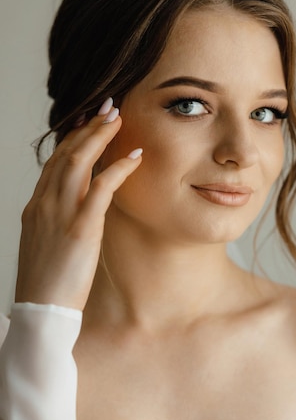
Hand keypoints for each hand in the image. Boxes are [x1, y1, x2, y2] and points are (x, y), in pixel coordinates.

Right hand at [14, 98, 141, 310]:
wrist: (41, 312)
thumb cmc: (49, 284)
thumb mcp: (48, 246)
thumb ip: (60, 223)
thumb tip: (79, 213)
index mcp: (35, 208)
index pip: (54, 163)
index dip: (72, 139)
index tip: (89, 123)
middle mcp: (44, 204)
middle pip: (65, 154)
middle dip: (87, 127)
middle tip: (107, 107)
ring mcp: (59, 214)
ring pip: (78, 162)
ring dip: (100, 136)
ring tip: (118, 118)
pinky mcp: (80, 228)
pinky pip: (101, 188)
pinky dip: (118, 168)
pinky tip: (135, 156)